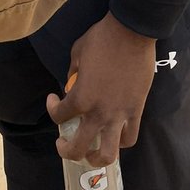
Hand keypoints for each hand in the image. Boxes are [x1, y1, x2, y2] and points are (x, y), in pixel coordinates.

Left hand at [46, 12, 156, 164]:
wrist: (131, 32)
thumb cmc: (101, 38)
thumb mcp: (77, 52)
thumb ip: (72, 72)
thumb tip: (71, 84)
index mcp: (80, 97)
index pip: (59, 115)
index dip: (52, 108)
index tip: (53, 99)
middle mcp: (97, 113)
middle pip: (78, 148)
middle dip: (66, 150)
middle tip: (63, 142)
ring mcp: (118, 115)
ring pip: (107, 154)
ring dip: (95, 157)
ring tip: (90, 151)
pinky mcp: (136, 111)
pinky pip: (129, 137)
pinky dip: (121, 141)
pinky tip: (114, 134)